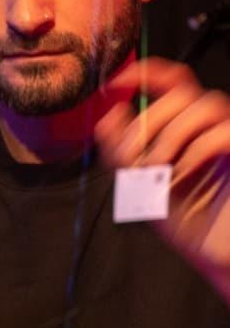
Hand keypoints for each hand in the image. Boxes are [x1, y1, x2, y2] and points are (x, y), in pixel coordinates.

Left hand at [96, 58, 229, 299]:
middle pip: (182, 93)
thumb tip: (110, 113)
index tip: (118, 81)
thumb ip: (122, 151)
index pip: (174, 84)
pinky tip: (178, 177)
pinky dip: (193, 152)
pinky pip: (222, 134)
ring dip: (167, 136)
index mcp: (189, 129)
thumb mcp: (142, 185)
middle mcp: (214, 127)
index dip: (147, 73)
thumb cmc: (189, 221)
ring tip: (154, 172)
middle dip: (148, 121)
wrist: (219, 255)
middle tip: (131, 158)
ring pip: (203, 105)